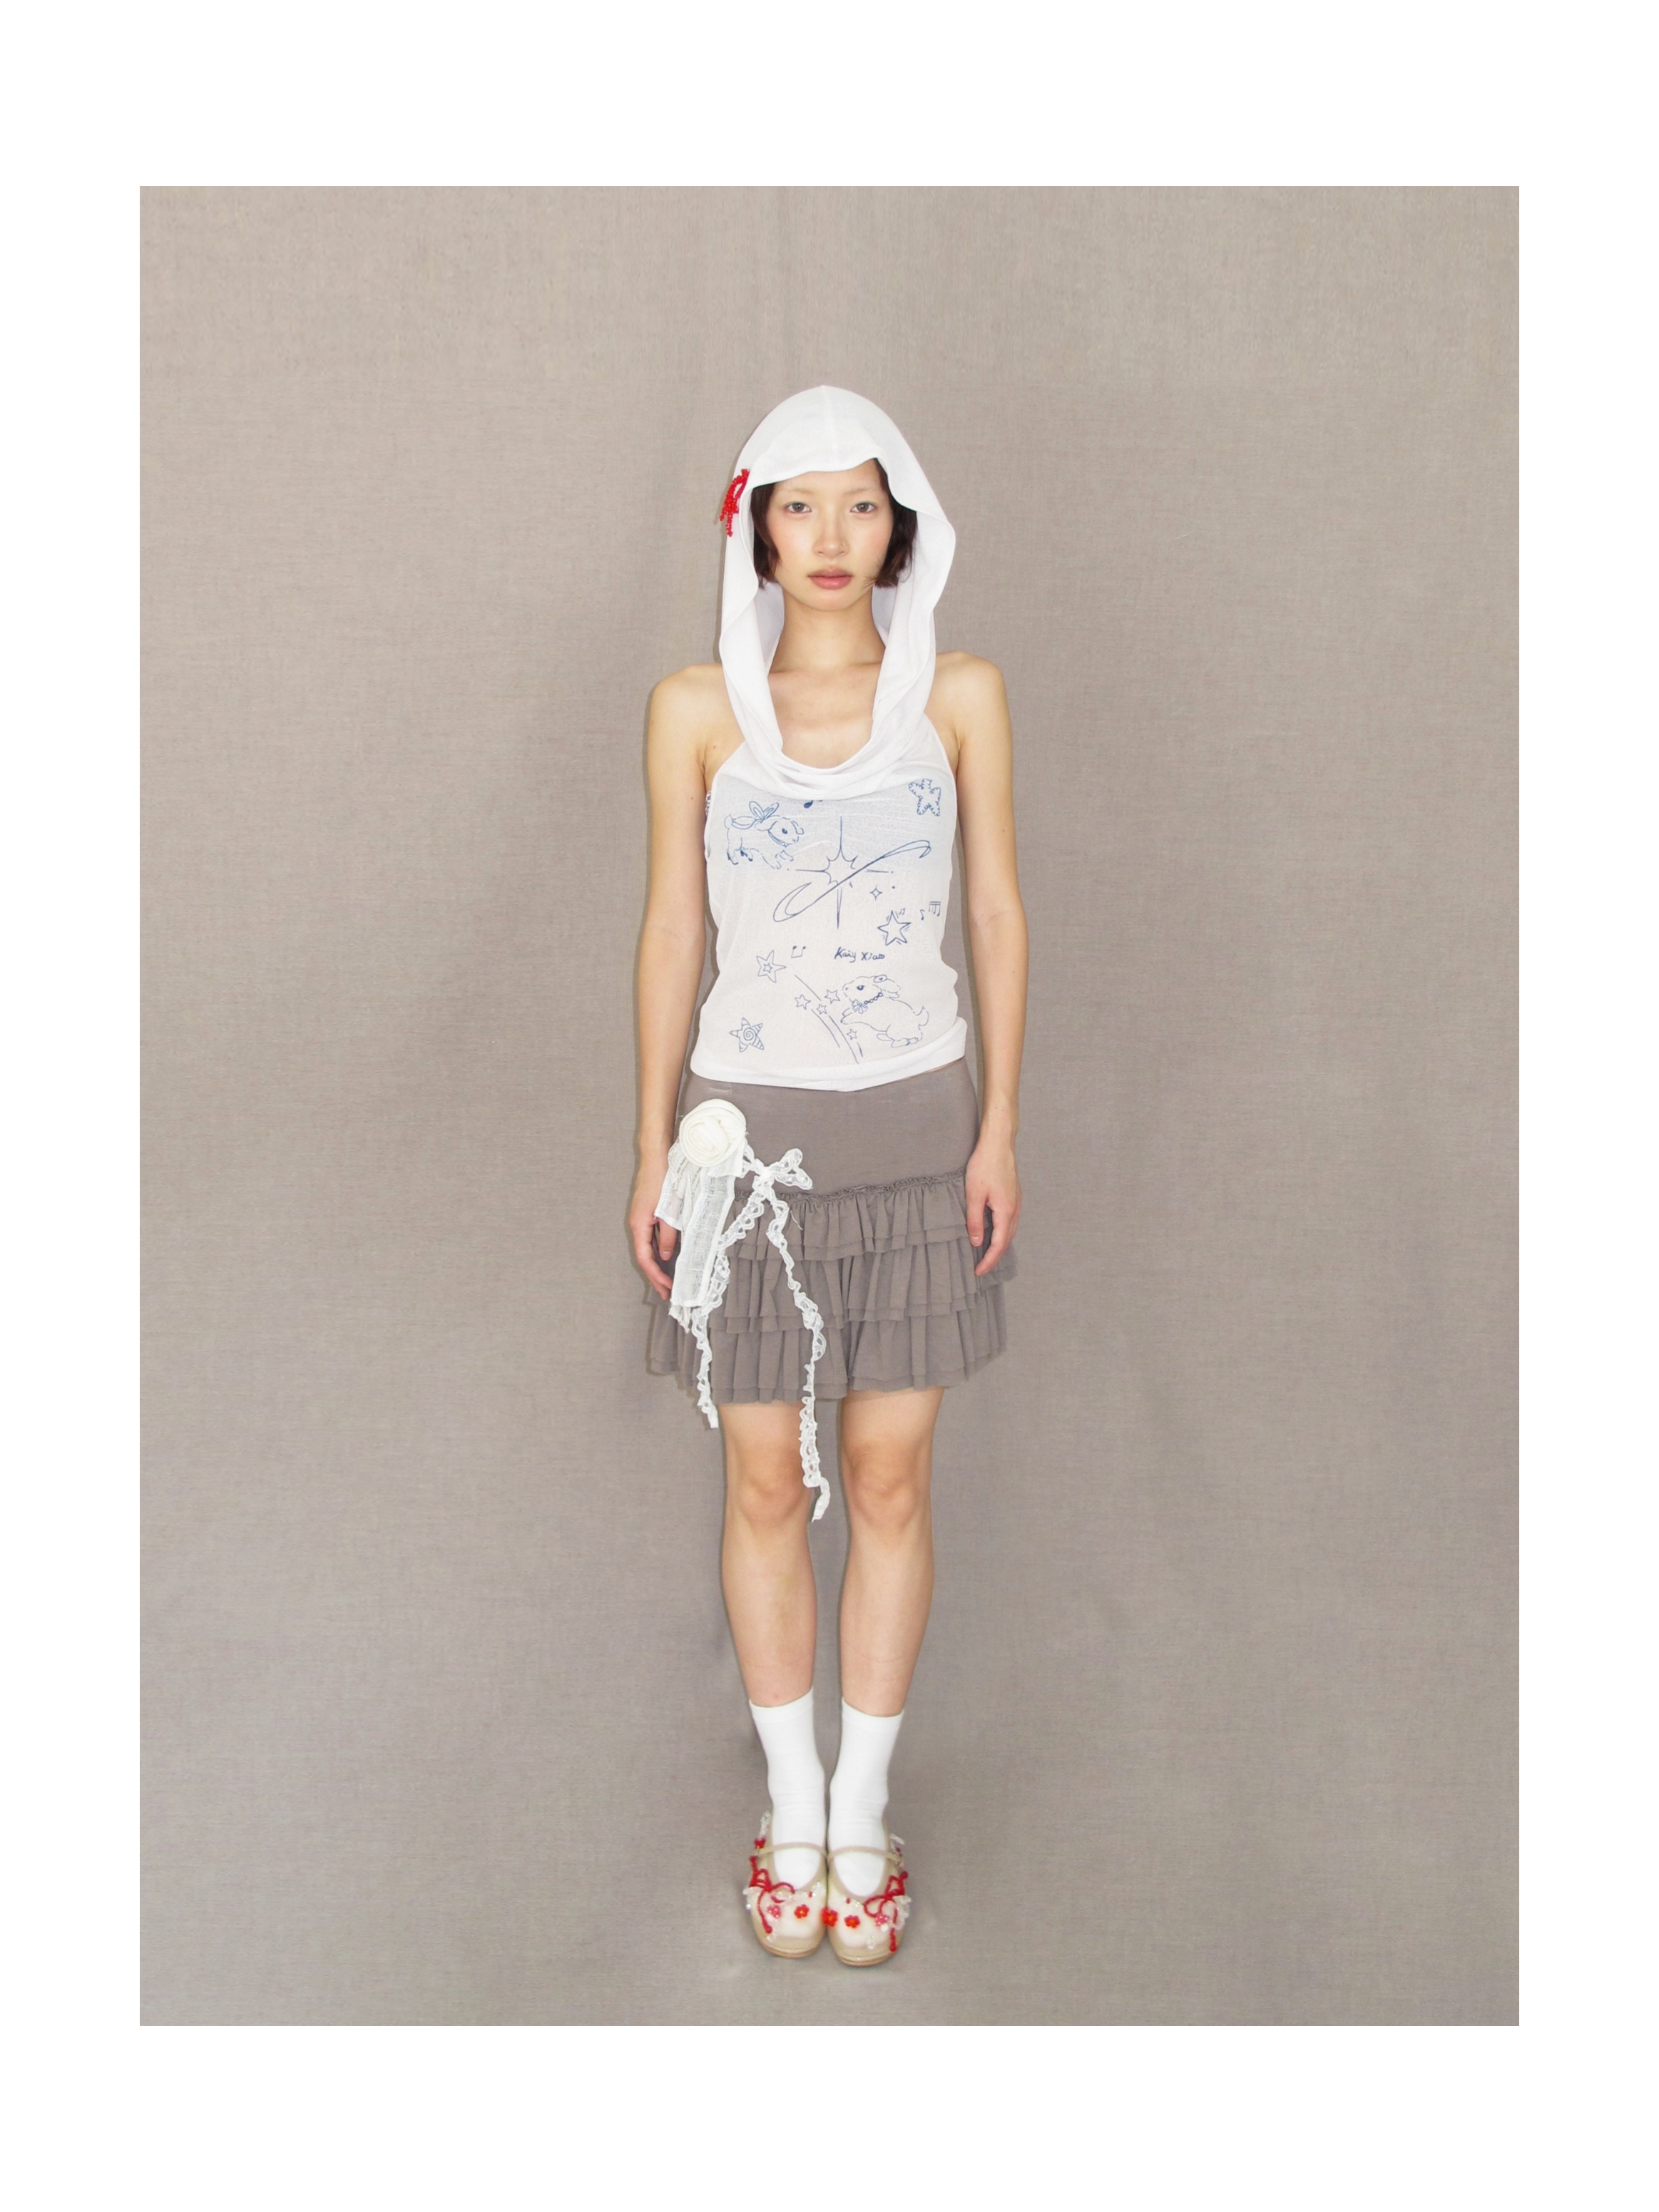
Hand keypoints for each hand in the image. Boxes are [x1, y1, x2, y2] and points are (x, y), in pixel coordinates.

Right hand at [630, 1154, 678, 1299]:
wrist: (655, 1158)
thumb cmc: (662, 1182)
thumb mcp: (669, 1212)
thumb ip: (668, 1235)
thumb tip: (665, 1256)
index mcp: (638, 1225)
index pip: (645, 1258)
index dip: (655, 1276)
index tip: (666, 1289)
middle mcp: (637, 1224)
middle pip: (644, 1256)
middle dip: (655, 1276)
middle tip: (666, 1293)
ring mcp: (641, 1218)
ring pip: (647, 1247)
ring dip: (657, 1265)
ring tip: (667, 1280)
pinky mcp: (647, 1213)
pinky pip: (650, 1237)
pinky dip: (658, 1250)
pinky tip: (667, 1257)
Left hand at [964, 1131, 1019, 1277]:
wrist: (998, 1143)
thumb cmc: (985, 1165)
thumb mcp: (973, 1194)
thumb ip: (975, 1220)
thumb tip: (976, 1242)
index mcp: (1006, 1212)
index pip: (999, 1245)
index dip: (988, 1261)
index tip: (978, 1272)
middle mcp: (1015, 1210)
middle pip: (1007, 1241)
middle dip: (994, 1256)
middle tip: (980, 1267)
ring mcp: (1016, 1202)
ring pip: (1009, 1231)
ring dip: (999, 1244)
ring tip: (986, 1253)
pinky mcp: (1013, 1195)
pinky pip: (1009, 1221)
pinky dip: (1002, 1232)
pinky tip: (992, 1231)